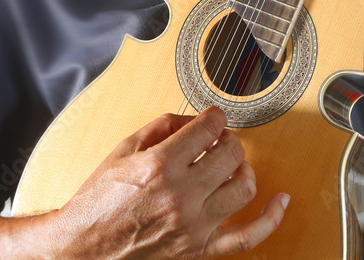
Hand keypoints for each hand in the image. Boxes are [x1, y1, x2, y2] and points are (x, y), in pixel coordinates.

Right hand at [46, 107, 288, 258]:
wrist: (83, 249)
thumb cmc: (98, 200)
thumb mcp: (123, 150)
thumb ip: (162, 126)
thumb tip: (193, 119)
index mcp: (160, 166)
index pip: (209, 128)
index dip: (215, 116)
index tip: (212, 118)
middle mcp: (181, 195)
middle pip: (230, 153)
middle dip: (227, 138)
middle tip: (217, 139)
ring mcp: (193, 225)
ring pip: (243, 186)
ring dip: (242, 166)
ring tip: (230, 162)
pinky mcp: (199, 248)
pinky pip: (247, 237)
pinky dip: (270, 218)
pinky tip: (280, 201)